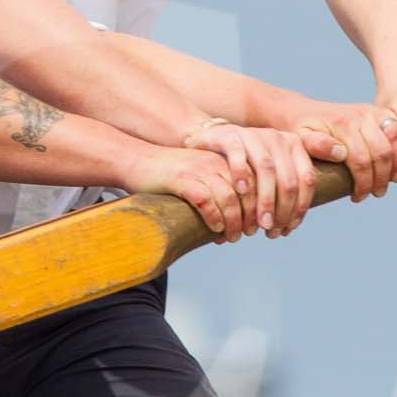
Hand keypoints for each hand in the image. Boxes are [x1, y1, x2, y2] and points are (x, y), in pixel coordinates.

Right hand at [123, 146, 249, 240]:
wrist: (135, 160)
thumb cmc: (167, 175)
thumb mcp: (199, 176)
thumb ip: (218, 189)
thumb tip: (236, 220)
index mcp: (222, 159)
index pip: (253, 181)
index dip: (260, 204)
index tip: (260, 222)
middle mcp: (214, 162)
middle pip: (245, 191)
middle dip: (251, 215)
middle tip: (250, 233)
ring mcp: (198, 170)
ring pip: (228, 198)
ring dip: (235, 221)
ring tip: (233, 236)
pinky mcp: (181, 180)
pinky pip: (205, 200)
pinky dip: (213, 217)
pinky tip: (215, 229)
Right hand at [191, 121, 317, 236]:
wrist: (211, 141)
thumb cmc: (244, 164)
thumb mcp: (270, 172)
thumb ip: (285, 189)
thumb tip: (292, 225)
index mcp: (293, 146)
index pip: (307, 178)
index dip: (300, 207)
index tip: (288, 228)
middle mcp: (276, 138)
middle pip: (288, 177)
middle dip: (282, 209)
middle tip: (271, 230)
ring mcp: (253, 134)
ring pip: (266, 168)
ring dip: (265, 199)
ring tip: (259, 223)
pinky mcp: (229, 135)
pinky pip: (237, 153)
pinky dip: (241, 173)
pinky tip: (240, 192)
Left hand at [288, 99, 396, 202]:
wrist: (301, 111)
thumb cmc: (299, 130)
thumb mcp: (300, 138)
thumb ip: (315, 145)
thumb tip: (340, 153)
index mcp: (342, 124)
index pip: (361, 160)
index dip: (363, 184)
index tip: (358, 197)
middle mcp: (361, 115)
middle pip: (382, 153)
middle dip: (381, 179)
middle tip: (374, 194)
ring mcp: (372, 112)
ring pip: (396, 142)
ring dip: (396, 167)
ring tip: (385, 184)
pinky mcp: (380, 113)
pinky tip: (396, 170)